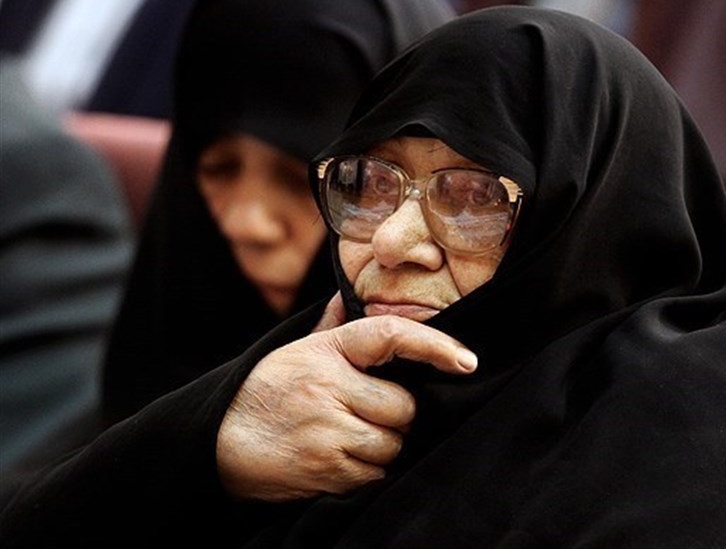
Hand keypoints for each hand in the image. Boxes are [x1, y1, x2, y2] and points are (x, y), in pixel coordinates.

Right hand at [216, 312, 477, 501]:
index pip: (389, 337)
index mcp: (326, 352)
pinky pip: (373, 474)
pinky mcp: (326, 468)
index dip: (434, 346)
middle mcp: (329, 387)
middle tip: (366, 414)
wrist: (217, 440)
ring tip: (347, 437)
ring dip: (380, 447)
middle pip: (403, 407)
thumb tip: (349, 291)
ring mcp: (328, 430)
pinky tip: (337, 458)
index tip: (467, 360)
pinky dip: (364, 472)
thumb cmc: (265, 391)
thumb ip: (331, 326)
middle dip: (393, 415)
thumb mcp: (296, 350)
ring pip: (392, 444)